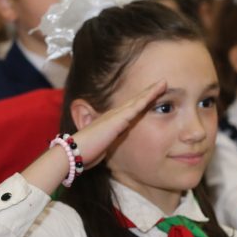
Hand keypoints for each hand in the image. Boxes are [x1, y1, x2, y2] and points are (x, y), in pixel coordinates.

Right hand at [19, 80, 166, 196]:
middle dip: (147, 92)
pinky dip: (147, 98)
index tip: (151, 96)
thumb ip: (109, 143)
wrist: (74, 152)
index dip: (140, 102)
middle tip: (161, 83)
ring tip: (162, 83)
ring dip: (150, 91)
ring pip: (137, 101)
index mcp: (110, 121)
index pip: (129, 109)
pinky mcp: (118, 120)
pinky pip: (137, 106)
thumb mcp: (102, 147)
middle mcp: (113, 115)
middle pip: (134, 101)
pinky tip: (156, 92)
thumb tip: (114, 144)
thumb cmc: (85, 153)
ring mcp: (116, 116)